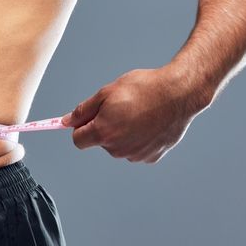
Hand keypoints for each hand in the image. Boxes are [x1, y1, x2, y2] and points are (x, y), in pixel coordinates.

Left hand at [60, 67, 198, 163]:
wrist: (179, 94)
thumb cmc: (143, 89)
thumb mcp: (106, 92)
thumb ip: (83, 110)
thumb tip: (66, 122)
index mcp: (103, 133)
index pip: (78, 140)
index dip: (80, 127)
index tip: (86, 118)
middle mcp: (118, 149)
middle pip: (100, 141)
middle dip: (104, 127)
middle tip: (119, 107)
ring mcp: (136, 155)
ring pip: (119, 145)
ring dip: (122, 132)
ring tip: (138, 112)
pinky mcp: (152, 157)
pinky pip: (137, 149)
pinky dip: (139, 138)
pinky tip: (149, 122)